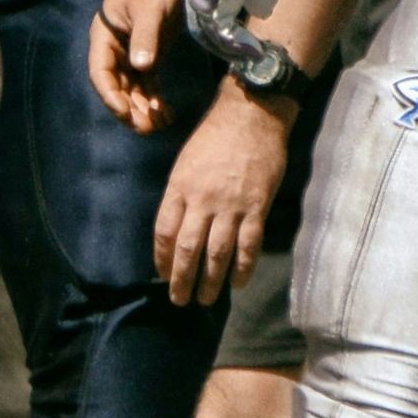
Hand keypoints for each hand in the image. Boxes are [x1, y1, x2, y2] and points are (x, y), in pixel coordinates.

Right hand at [90, 0, 183, 134]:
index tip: (125, 111)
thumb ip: (145, 36)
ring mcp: (132, 53)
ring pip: (133, 89)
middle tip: (146, 127)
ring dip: (144, 108)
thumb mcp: (150, 8)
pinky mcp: (149, 54)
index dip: (110, 94)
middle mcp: (115, 49)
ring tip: (159, 125)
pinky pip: (149, 83)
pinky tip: (168, 114)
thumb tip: (141, 66)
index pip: (101, 72)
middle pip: (117, 86)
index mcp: (105, 36)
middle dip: (130, 108)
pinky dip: (156, 99)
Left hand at [153, 82, 290, 303]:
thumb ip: (180, 194)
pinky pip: (248, 245)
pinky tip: (237, 283)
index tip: (161, 275)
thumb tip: (175, 225)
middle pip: (187, 249)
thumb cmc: (213, 136)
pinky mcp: (257, 207)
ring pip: (217, 253)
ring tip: (206, 300)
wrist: (251, 116)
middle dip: (181, 279)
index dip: (161, 258)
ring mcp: (231, 206)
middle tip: (179, 300)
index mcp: (180, 188)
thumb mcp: (184, 162)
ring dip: (210, 281)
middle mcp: (202, 200)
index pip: (164, 232)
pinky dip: (243, 267)